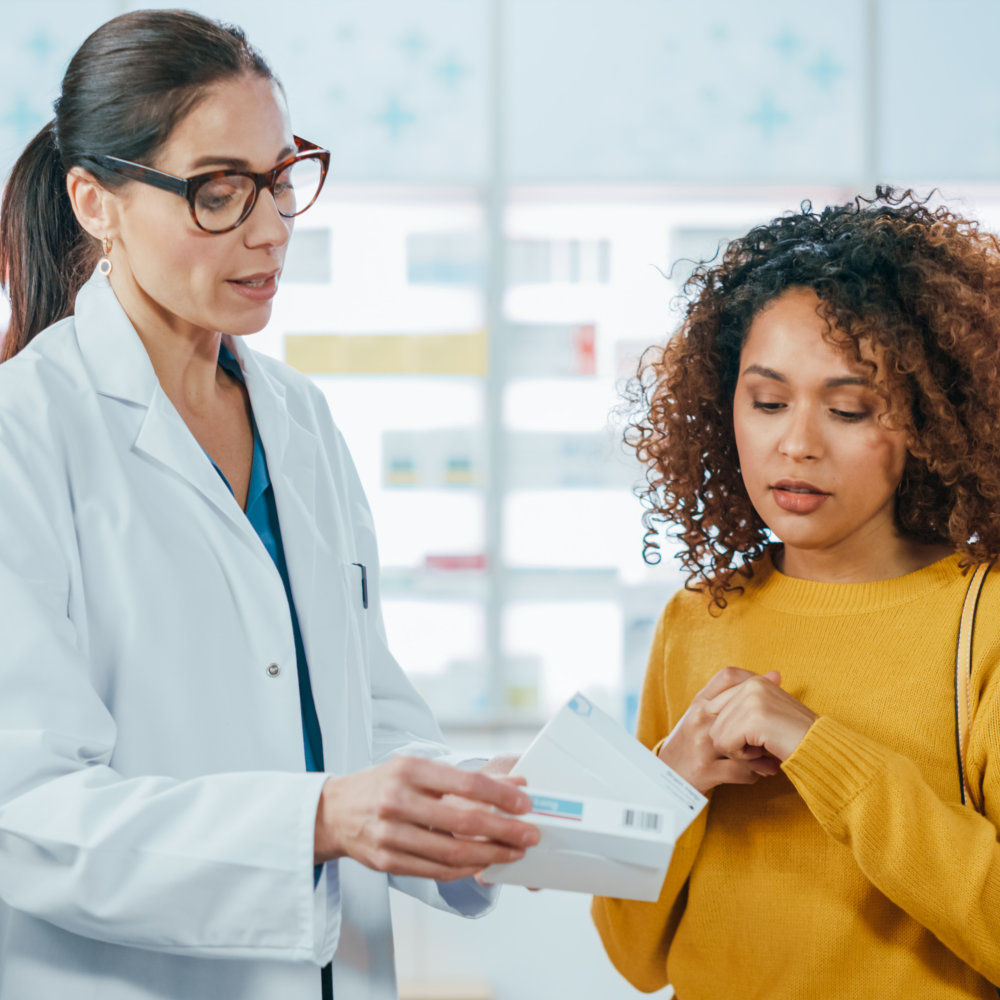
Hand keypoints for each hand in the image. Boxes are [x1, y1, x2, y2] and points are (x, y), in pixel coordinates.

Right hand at [314, 756, 539, 880]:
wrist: (335, 811)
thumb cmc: (382, 785)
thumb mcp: (418, 768)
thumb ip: (464, 778)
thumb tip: (515, 781)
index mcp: (408, 770)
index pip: (465, 782)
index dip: (500, 794)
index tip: (525, 803)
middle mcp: (397, 801)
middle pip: (462, 821)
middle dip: (504, 830)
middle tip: (529, 834)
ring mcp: (390, 834)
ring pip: (451, 852)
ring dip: (490, 855)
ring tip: (513, 852)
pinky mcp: (387, 861)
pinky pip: (436, 870)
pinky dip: (465, 869)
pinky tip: (483, 863)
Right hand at [658, 667, 783, 793]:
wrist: (666, 775)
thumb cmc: (693, 740)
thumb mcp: (705, 713)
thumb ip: (733, 696)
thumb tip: (776, 674)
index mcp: (700, 702)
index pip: (728, 676)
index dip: (753, 681)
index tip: (767, 695)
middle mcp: (699, 719)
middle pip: (741, 706)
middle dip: (763, 719)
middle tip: (776, 729)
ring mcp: (701, 745)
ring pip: (745, 742)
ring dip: (763, 750)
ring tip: (771, 754)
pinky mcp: (705, 770)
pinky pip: (742, 771)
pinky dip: (758, 772)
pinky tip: (764, 770)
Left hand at [707, 671, 816, 763]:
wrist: (824, 752)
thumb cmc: (794, 740)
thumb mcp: (766, 718)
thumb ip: (742, 709)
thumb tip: (710, 708)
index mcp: (755, 681)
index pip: (716, 705)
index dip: (729, 728)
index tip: (753, 738)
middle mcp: (752, 685)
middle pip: (713, 718)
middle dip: (730, 739)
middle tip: (758, 747)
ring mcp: (753, 699)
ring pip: (717, 733)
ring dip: (738, 750)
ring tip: (763, 750)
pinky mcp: (754, 718)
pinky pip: (726, 743)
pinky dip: (742, 757)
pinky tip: (763, 754)